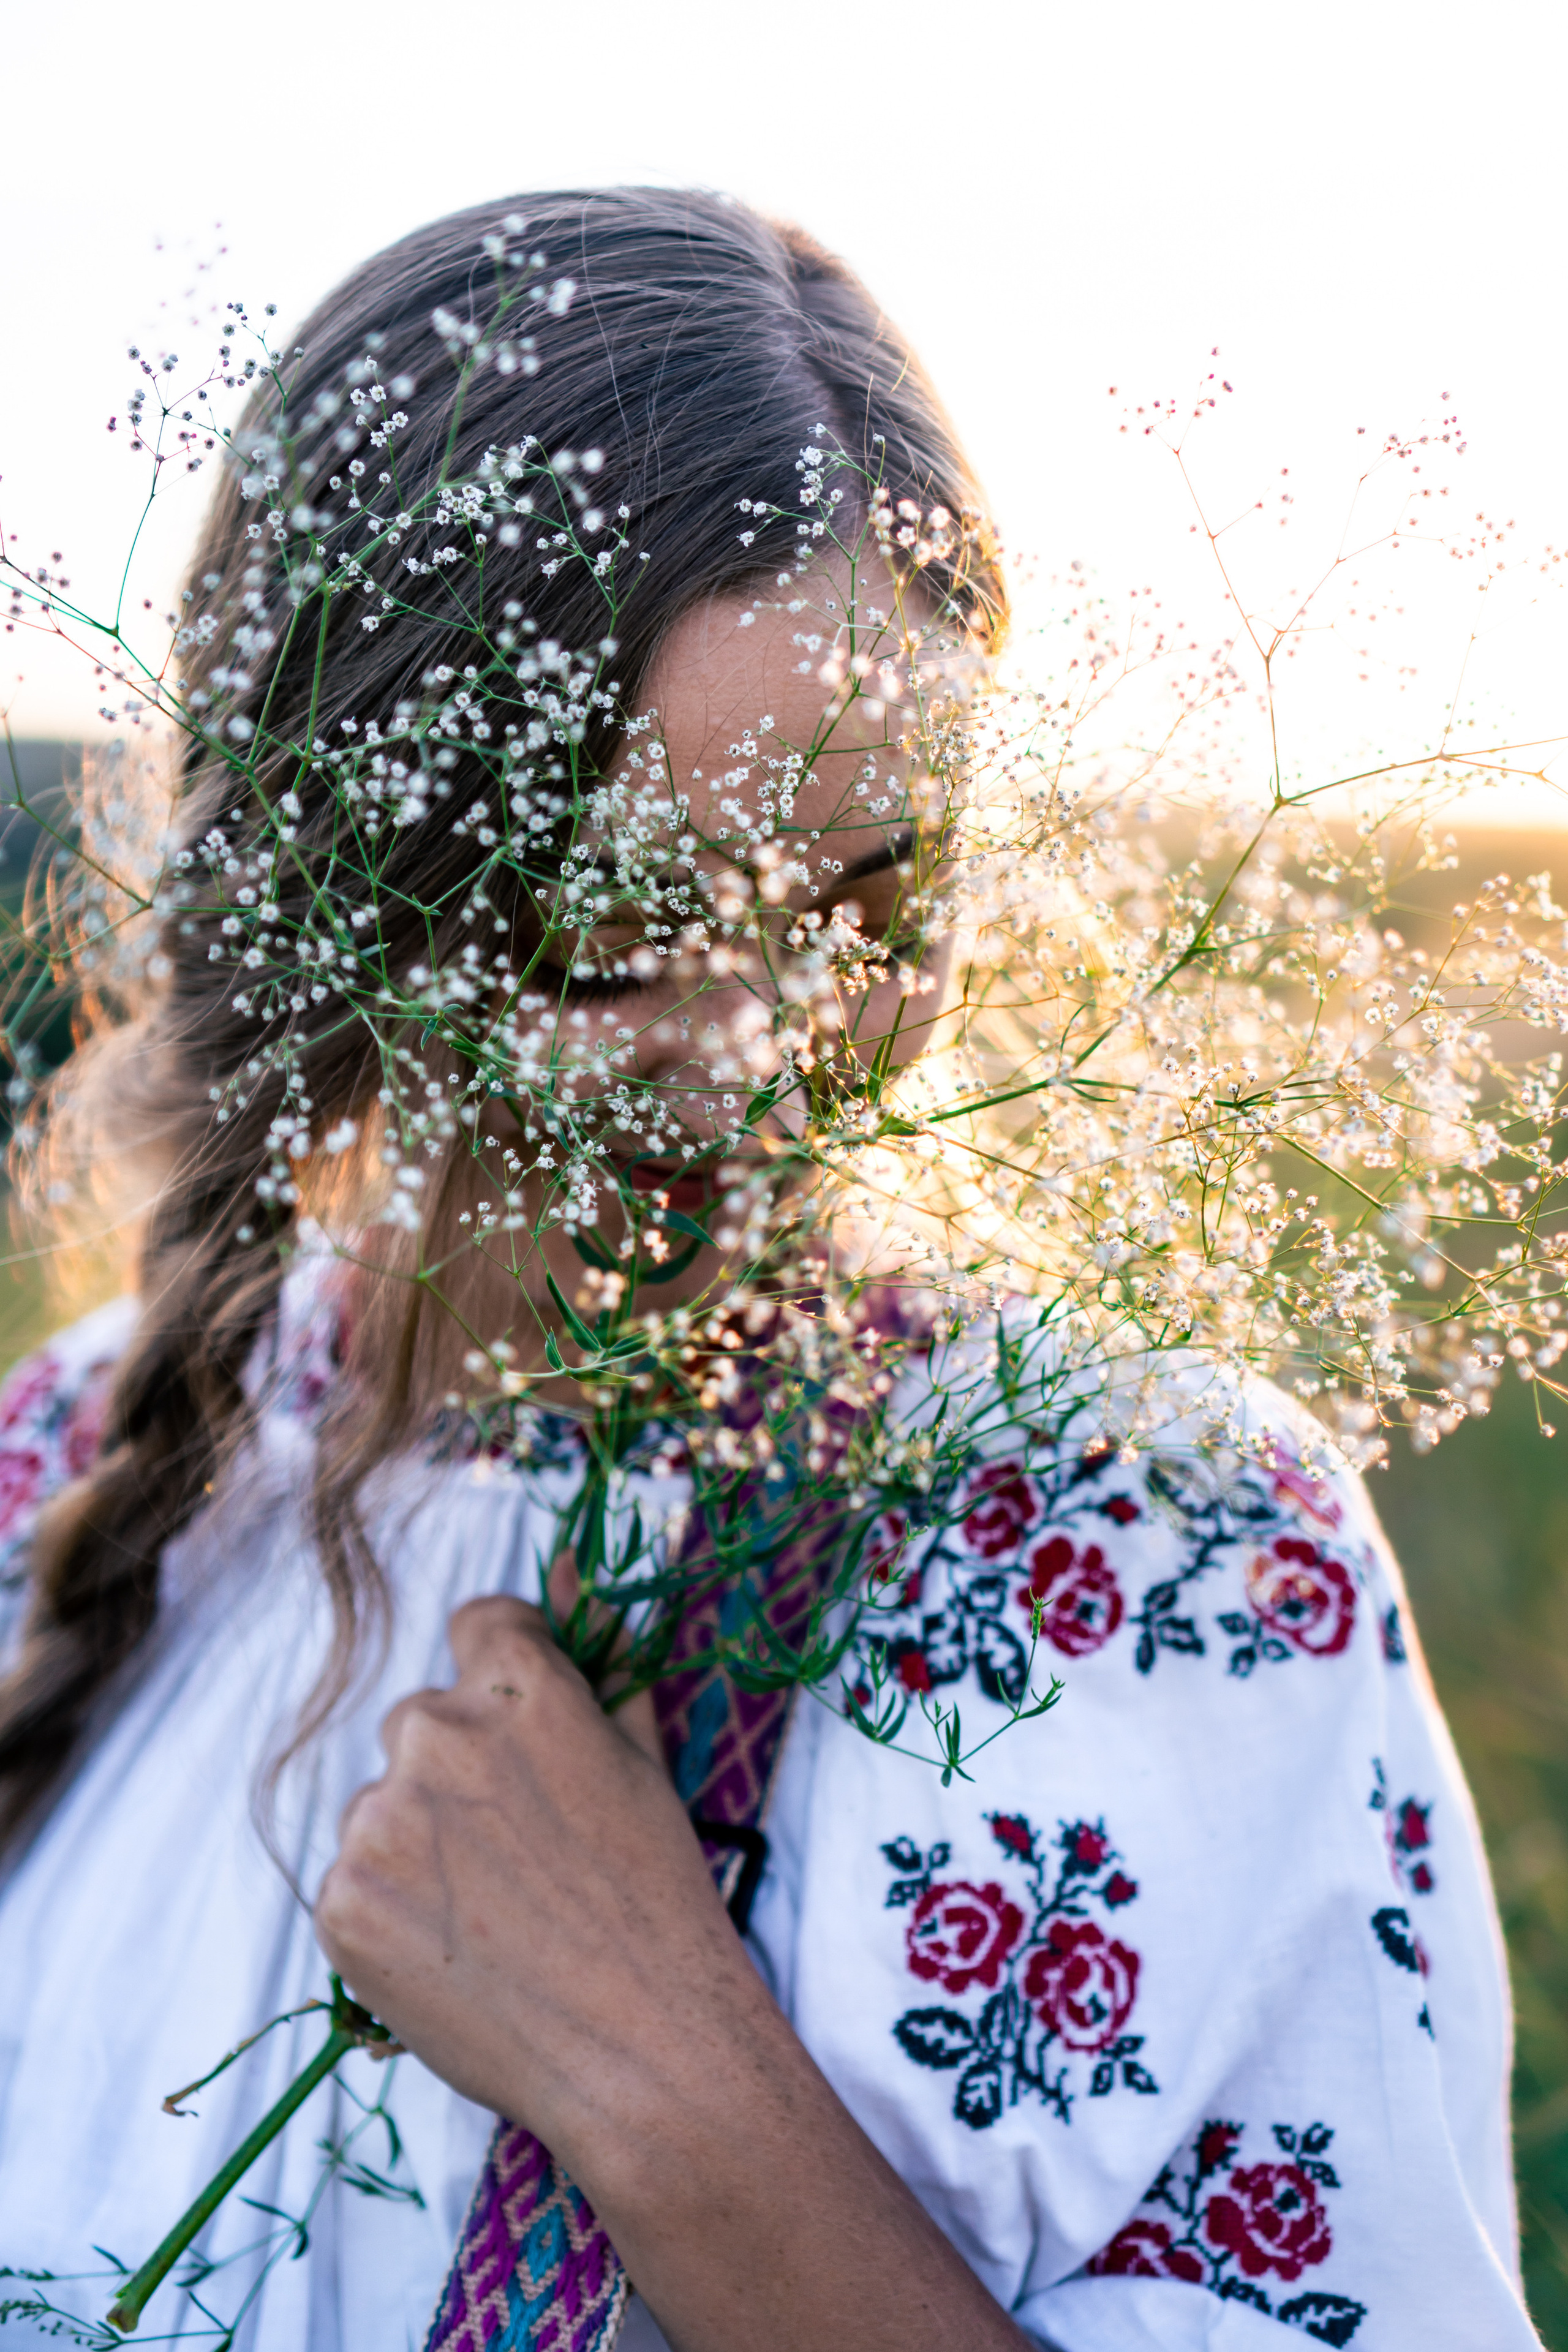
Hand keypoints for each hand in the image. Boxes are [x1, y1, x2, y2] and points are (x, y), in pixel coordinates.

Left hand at [317, 1595, 1026, 2351]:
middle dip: (461, 1772)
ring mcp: (379, 1819)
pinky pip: (354, 1882)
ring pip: (383, 1806)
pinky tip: (459, 1954)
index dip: (501, 1677)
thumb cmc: (656, 1897)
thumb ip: (602, 1652)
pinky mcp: (341, 1902)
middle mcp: (436, 1734)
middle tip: (522, 1854)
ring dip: (421, 1844)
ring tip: (495, 1916)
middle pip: (421, 1720)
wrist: (642, 2048)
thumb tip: (571, 1566)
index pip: (478, 1623)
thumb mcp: (642, 1757)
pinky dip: (393, 1913)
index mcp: (517, 1687)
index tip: (522, 1734)